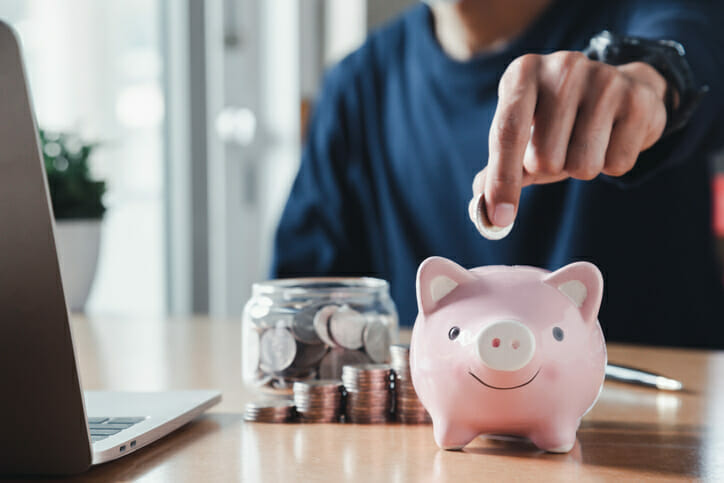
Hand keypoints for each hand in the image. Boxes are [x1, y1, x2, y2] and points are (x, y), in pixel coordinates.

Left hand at [471, 51, 667, 229]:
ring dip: (580, 168)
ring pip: (582, 166)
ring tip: (586, 141)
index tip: (500, 218)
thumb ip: (498, 171)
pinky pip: (617, 165)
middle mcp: (563, 67)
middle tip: (560, 146)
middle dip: (550, 167)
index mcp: (523, 73)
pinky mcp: (637, 99)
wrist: (622, 90)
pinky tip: (612, 138)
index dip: (502, 181)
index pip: (507, 133)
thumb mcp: (523, 137)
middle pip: (545, 158)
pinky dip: (611, 164)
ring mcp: (604, 78)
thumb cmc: (558, 123)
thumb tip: (482, 208)